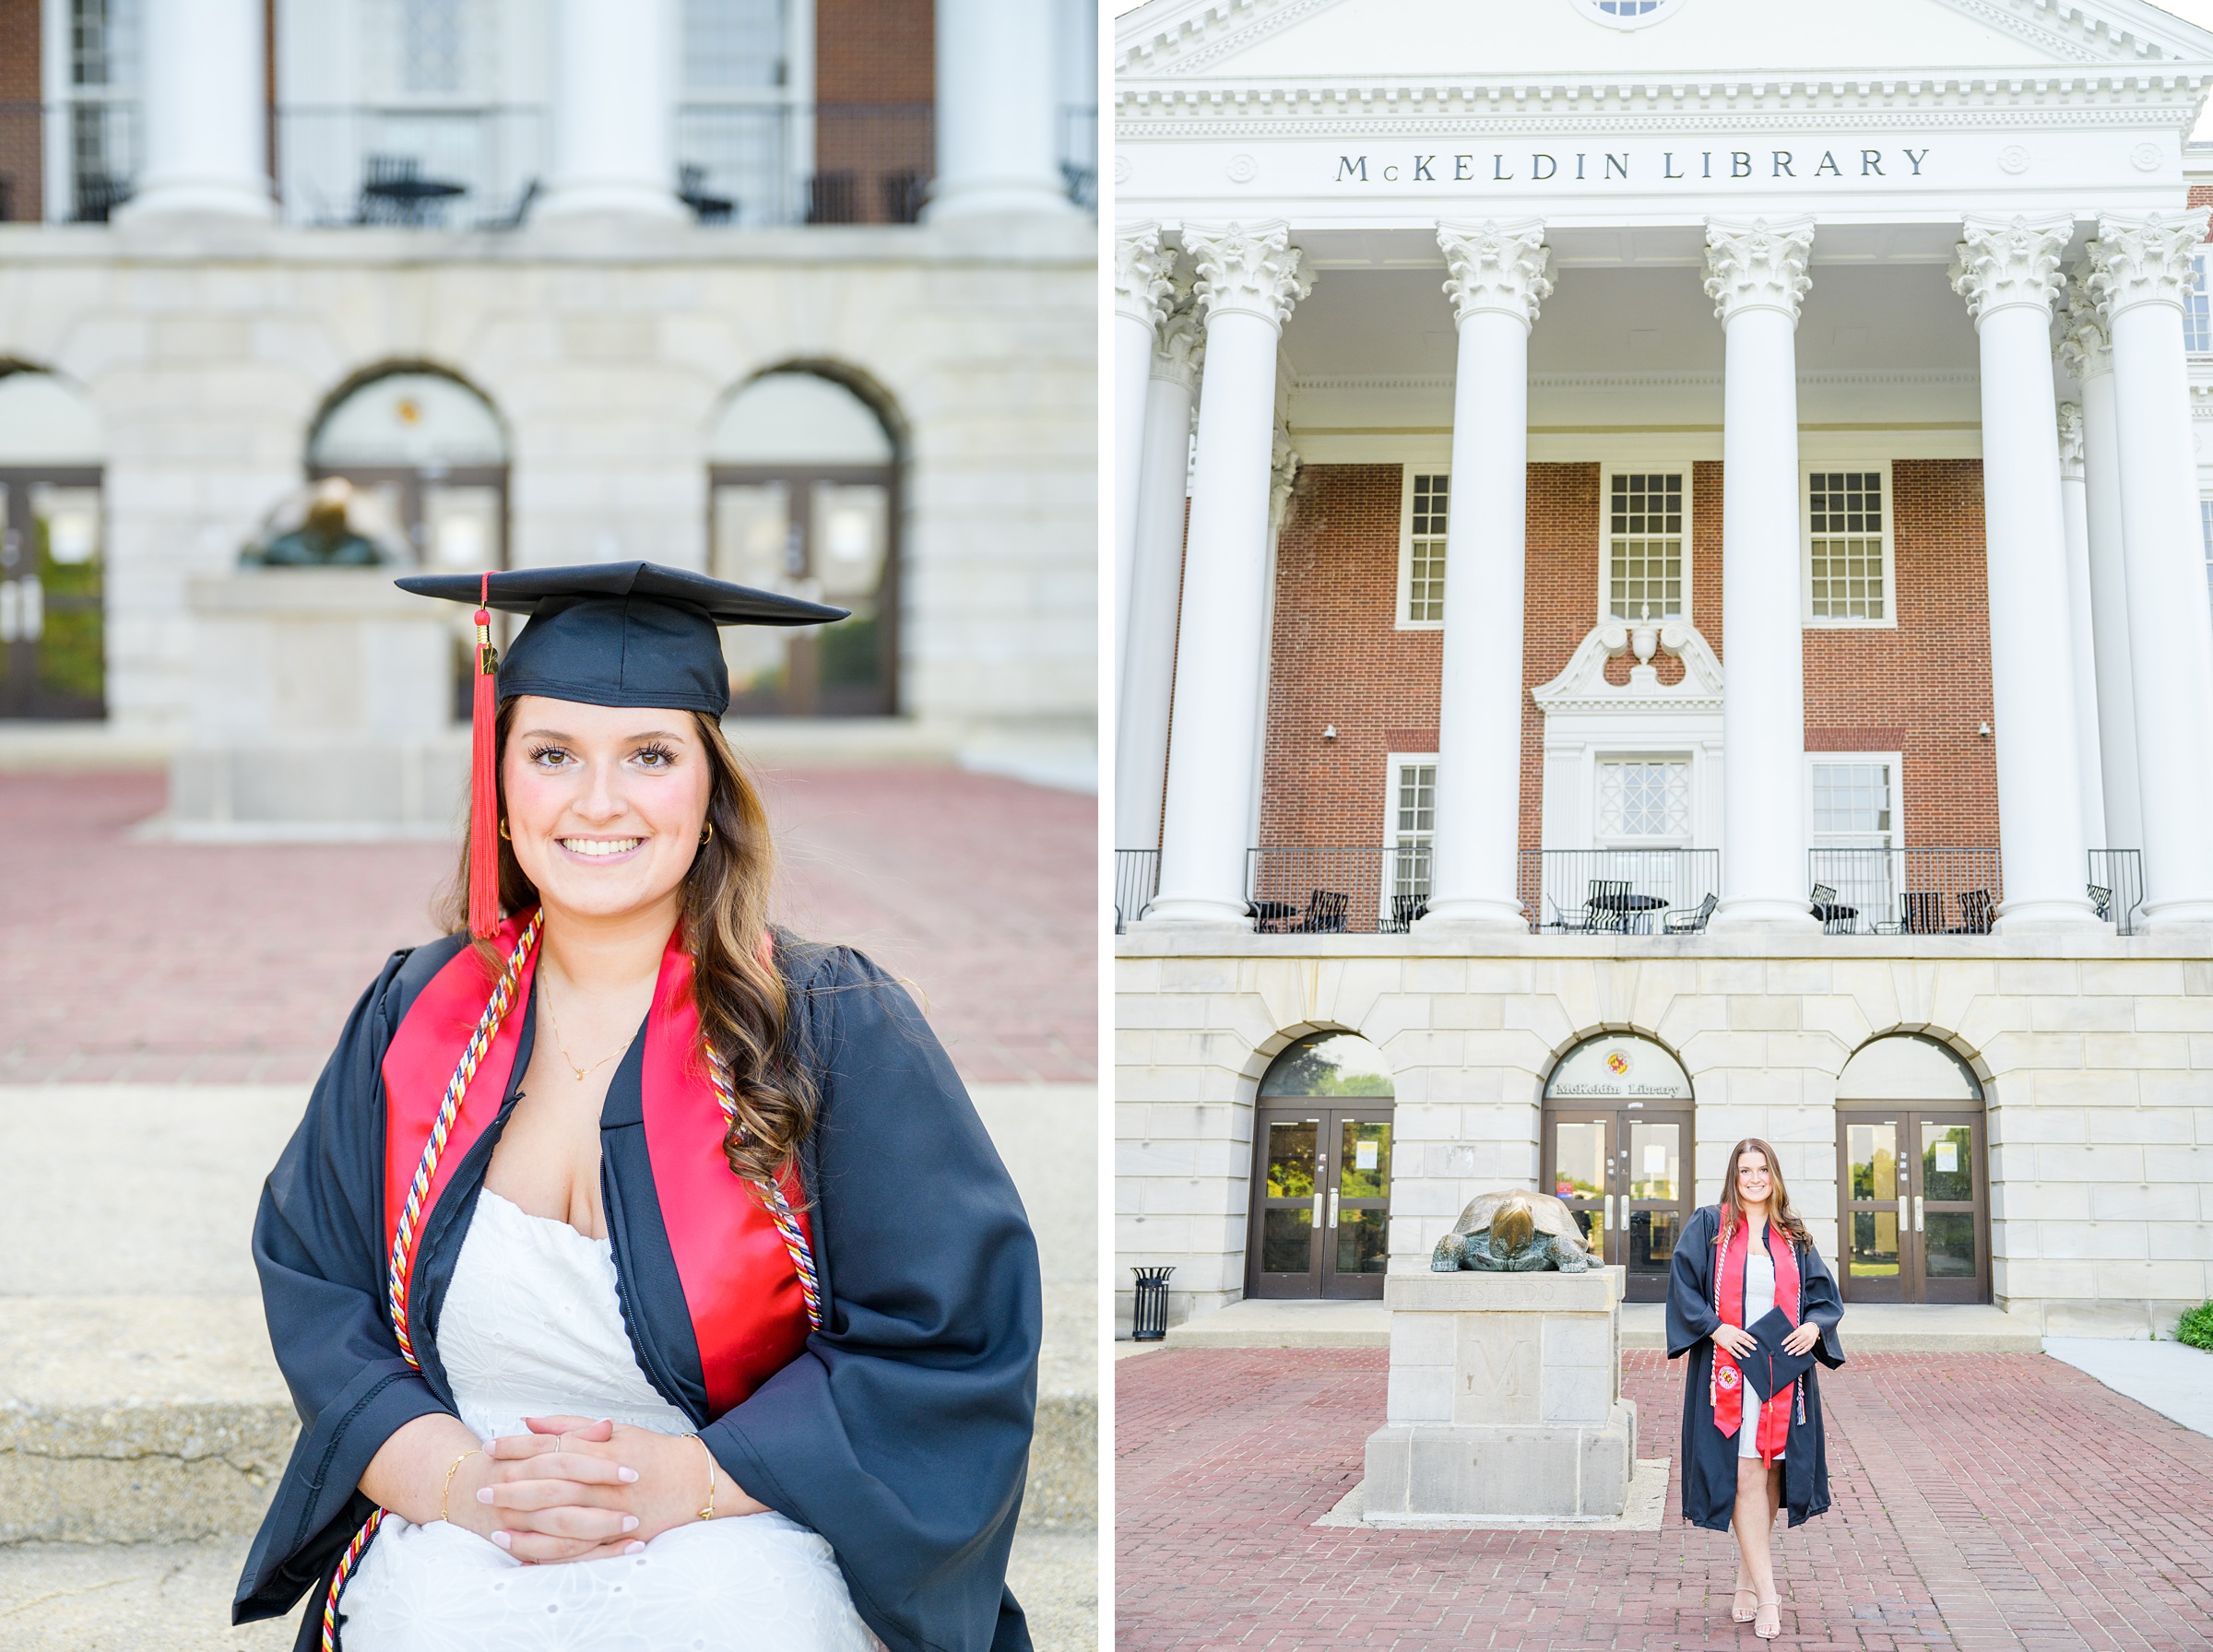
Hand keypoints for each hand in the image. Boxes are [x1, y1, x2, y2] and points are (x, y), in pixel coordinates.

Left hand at [478, 1414, 768, 1563]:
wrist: (694, 1480)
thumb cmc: (651, 1451)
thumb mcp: (616, 1429)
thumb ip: (571, 1425)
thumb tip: (529, 1421)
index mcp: (601, 1451)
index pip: (551, 1447)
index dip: (517, 1447)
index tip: (489, 1447)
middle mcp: (603, 1482)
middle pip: (550, 1485)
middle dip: (513, 1487)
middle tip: (482, 1489)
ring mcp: (610, 1512)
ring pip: (559, 1521)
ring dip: (524, 1525)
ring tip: (494, 1527)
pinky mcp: (616, 1537)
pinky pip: (577, 1550)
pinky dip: (549, 1553)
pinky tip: (524, 1554)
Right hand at [1712, 1323, 1757, 1358]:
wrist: (1715, 1329)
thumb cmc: (1724, 1328)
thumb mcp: (1733, 1328)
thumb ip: (1739, 1332)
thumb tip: (1744, 1336)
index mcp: (1737, 1331)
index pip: (1746, 1335)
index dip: (1751, 1339)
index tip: (1755, 1343)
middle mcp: (1734, 1337)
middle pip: (1744, 1342)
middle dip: (1750, 1346)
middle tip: (1754, 1349)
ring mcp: (1730, 1342)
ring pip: (1739, 1348)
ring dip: (1744, 1352)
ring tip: (1748, 1355)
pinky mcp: (1726, 1346)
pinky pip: (1732, 1351)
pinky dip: (1737, 1355)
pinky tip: (1740, 1357)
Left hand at [1782, 1322, 1821, 1356]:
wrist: (1814, 1327)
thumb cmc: (1804, 1328)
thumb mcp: (1799, 1328)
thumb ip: (1794, 1333)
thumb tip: (1787, 1340)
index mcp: (1800, 1330)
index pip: (1792, 1336)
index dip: (1787, 1340)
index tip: (1782, 1344)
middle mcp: (1805, 1335)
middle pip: (1796, 1342)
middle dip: (1790, 1346)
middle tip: (1785, 1350)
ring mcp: (1809, 1340)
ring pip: (1801, 1346)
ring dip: (1794, 1350)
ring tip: (1789, 1353)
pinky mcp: (1812, 1344)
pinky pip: (1806, 1349)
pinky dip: (1801, 1352)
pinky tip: (1797, 1354)